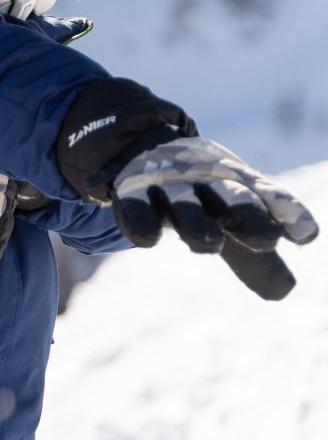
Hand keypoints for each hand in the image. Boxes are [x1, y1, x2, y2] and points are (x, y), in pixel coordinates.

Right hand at [111, 138, 317, 299]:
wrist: (143, 148)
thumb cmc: (201, 195)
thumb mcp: (230, 220)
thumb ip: (256, 256)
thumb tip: (283, 291)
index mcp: (237, 184)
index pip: (268, 195)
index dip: (288, 212)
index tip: (306, 235)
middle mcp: (207, 180)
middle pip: (231, 195)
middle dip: (249, 214)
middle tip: (265, 239)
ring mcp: (168, 183)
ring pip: (185, 203)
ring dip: (197, 222)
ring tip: (210, 244)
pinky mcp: (132, 190)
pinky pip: (136, 205)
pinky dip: (142, 221)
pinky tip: (149, 240)